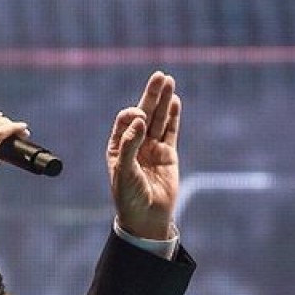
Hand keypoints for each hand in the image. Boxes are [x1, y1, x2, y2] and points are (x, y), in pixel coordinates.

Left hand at [107, 71, 181, 239]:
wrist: (146, 219)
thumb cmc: (129, 197)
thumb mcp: (124, 171)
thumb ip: (130, 144)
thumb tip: (139, 119)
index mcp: (118, 146)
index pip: (125, 121)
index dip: (132, 115)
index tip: (139, 120)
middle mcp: (135, 144)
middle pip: (144, 113)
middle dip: (151, 95)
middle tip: (159, 76)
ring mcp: (152, 148)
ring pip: (159, 119)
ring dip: (164, 101)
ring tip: (170, 81)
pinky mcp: (168, 155)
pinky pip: (171, 132)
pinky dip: (174, 117)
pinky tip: (176, 102)